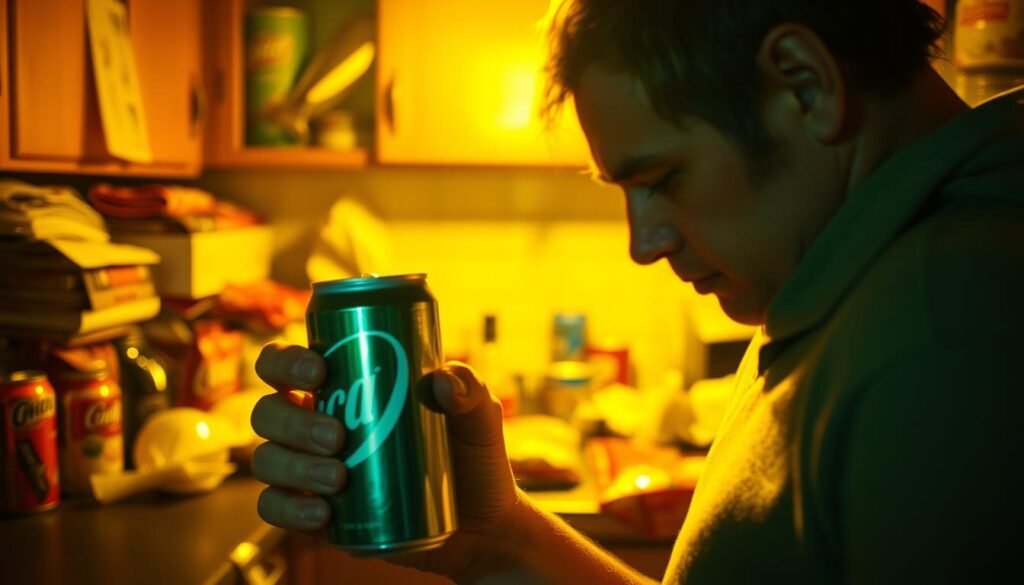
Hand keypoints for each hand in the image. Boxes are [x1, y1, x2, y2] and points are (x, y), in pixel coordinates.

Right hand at [250, 343, 522, 581]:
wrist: (482, 525)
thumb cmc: (474, 457)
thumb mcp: (479, 417)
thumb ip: (470, 389)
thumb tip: (439, 380)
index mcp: (341, 387)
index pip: (287, 365)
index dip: (285, 362)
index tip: (319, 370)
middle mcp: (314, 424)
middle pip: (268, 412)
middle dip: (292, 422)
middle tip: (337, 436)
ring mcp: (310, 471)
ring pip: (268, 460)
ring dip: (293, 466)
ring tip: (338, 477)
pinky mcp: (316, 514)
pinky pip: (277, 509)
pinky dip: (290, 510)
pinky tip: (322, 514)